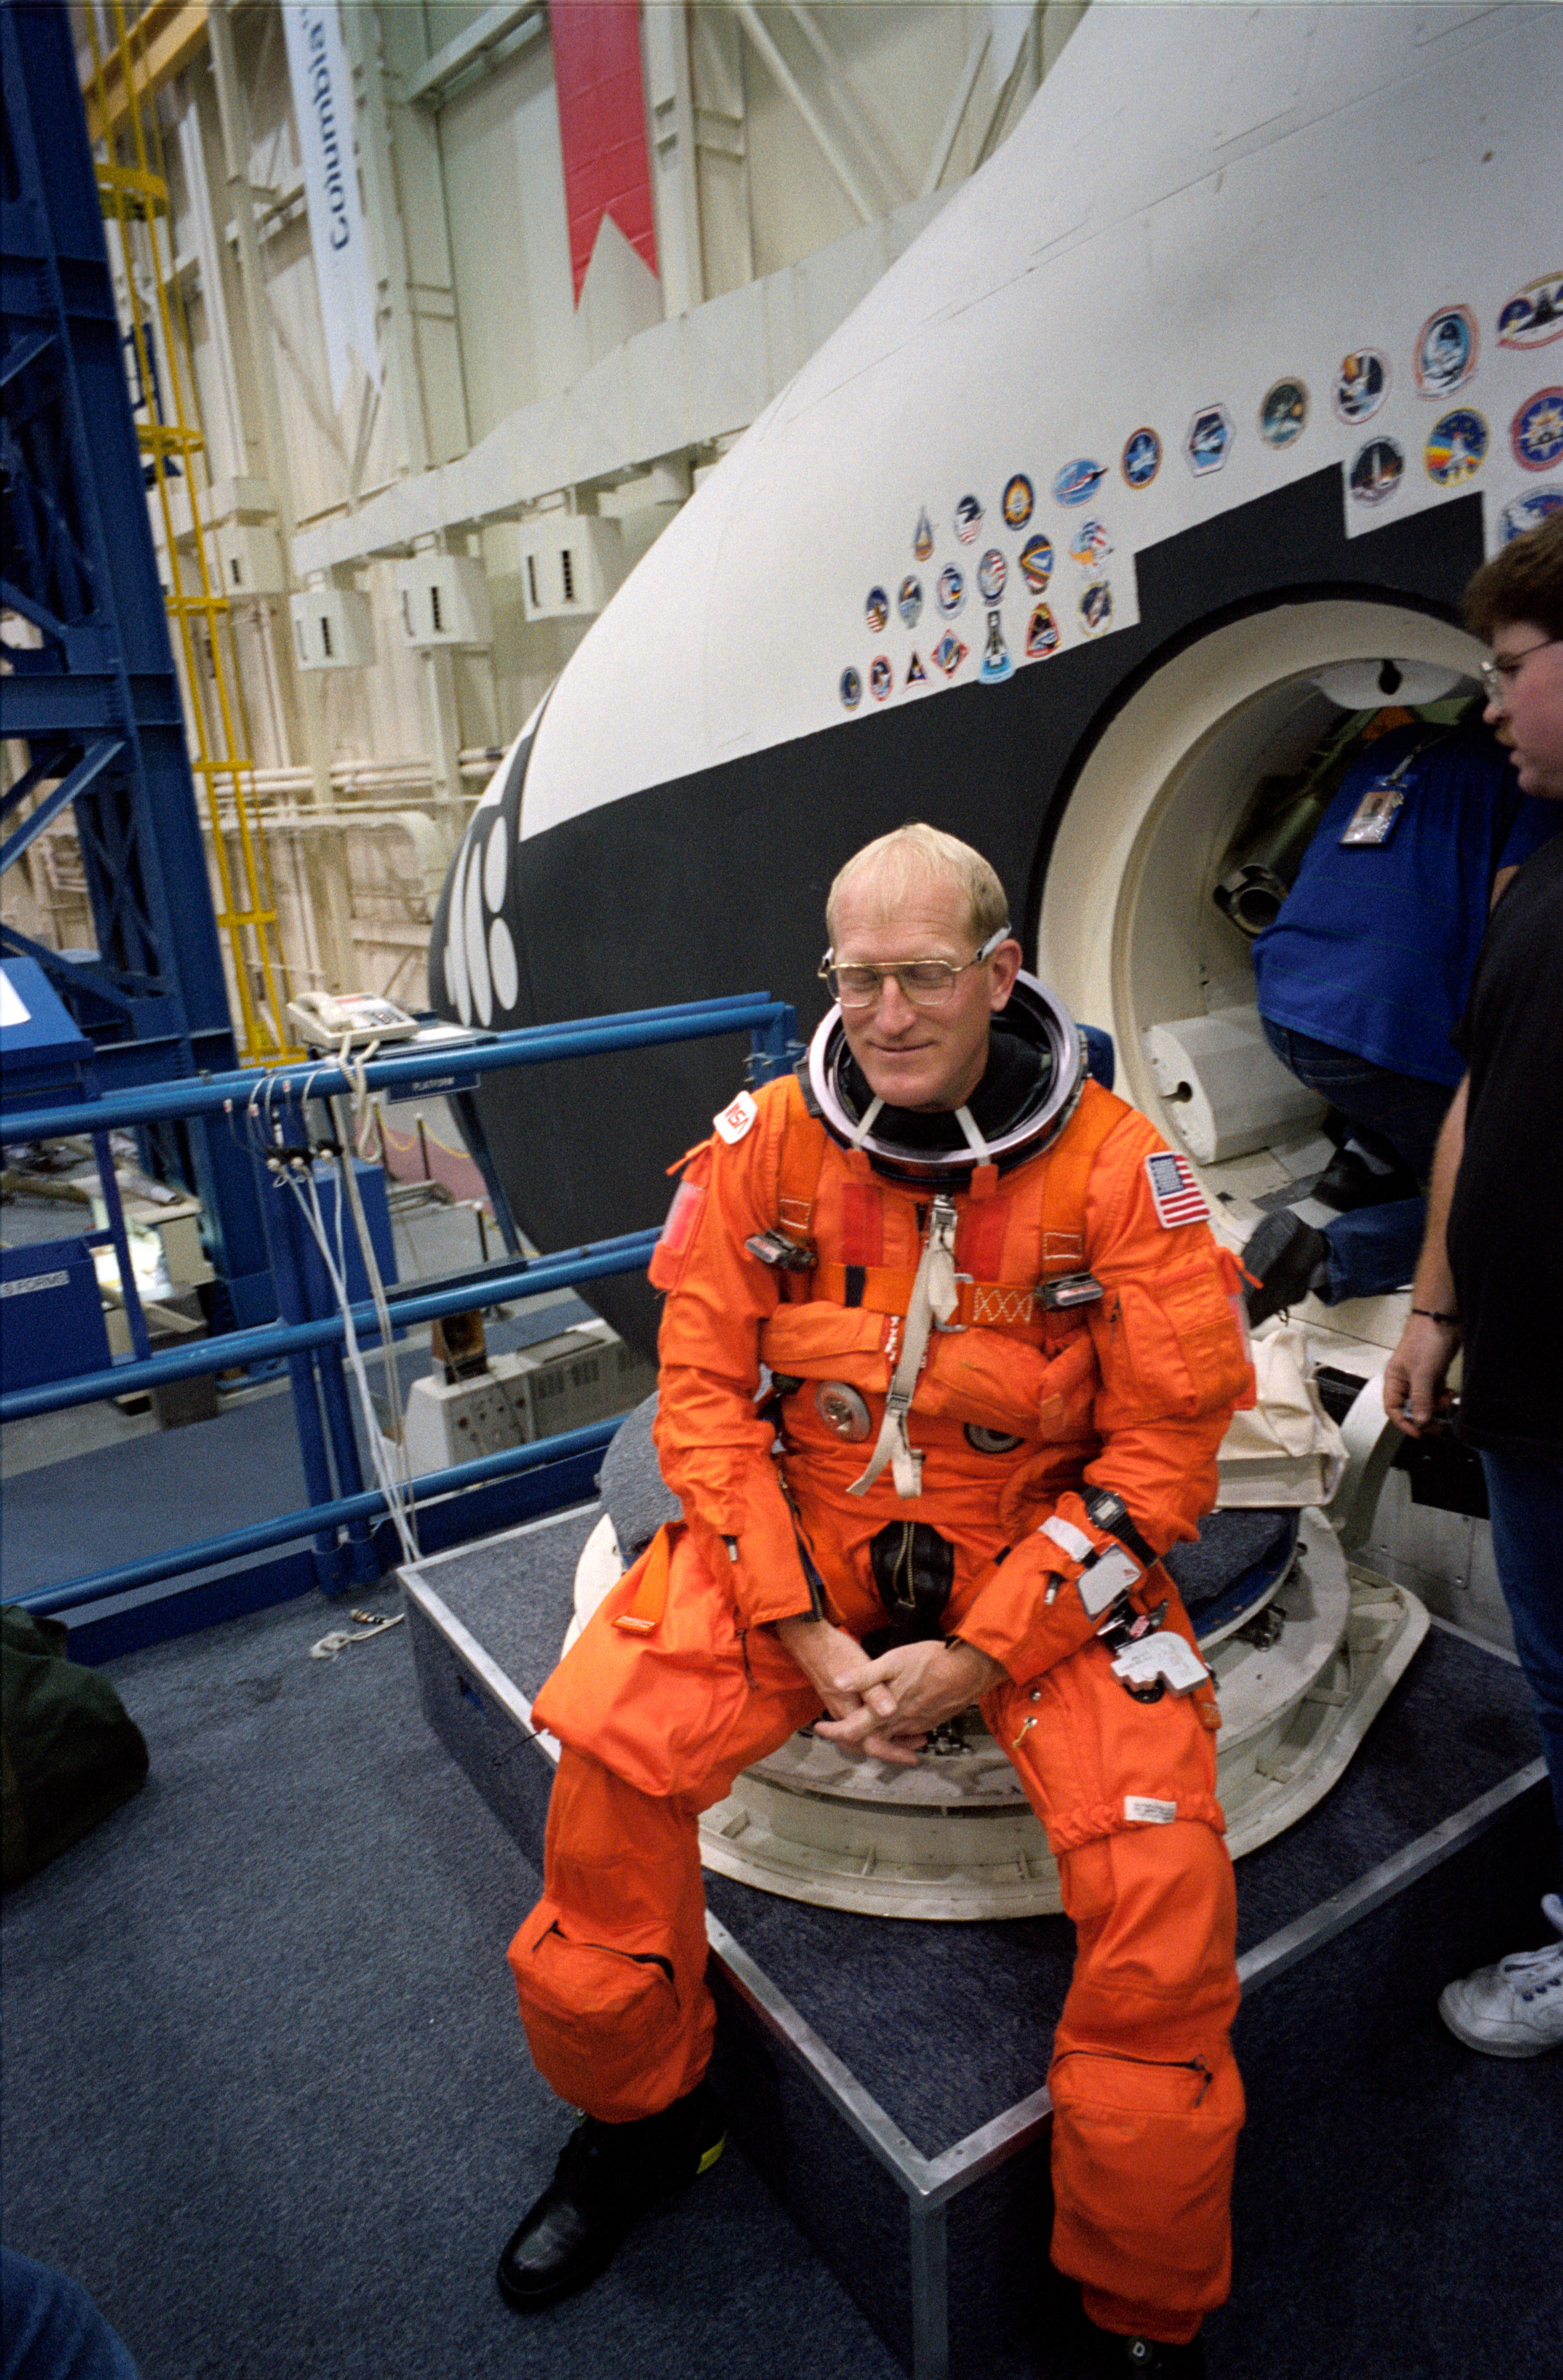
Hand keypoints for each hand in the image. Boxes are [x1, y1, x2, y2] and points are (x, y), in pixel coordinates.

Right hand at [772, 1614, 912, 1753]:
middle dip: (890, 1750)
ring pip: (861, 1735)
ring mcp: (839, 1708)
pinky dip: (874, 1727)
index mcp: (848, 1711)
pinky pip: (858, 1724)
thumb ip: (874, 1691)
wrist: (809, 1639)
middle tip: (912, 1751)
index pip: (871, 1744)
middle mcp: (842, 1715)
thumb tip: (890, 1712)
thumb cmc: (835, 1652)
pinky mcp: (840, 1699)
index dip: (892, 1753)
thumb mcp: (860, 1668)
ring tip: (904, 1738)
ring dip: (883, 1739)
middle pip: (866, 1744)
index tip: (912, 1758)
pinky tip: (886, 1719)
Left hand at [812, 1637, 1006, 1763]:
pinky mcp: (929, 1722)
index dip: (833, 1732)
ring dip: (872, 1736)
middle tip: (837, 1730)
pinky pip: (906, 1735)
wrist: (969, 1669)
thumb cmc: (931, 1662)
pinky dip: (894, 1734)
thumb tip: (837, 1683)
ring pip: (888, 1740)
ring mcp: (916, 1725)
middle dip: (851, 1738)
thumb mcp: (892, 1661)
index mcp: (885, 1712)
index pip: (852, 1730)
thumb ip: (864, 1676)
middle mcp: (899, 1723)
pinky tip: (893, 1722)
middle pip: (869, 1741)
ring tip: (861, 1727)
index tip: (821, 1728)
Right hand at [1383, 1313, 1457, 1436]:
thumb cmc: (1425, 1344)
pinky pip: (1437, 1393)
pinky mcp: (1434, 1374)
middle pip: (1410, 1408)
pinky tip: (1451, 1393)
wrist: (1442, 1320)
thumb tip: (1421, 1423)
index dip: (1404, 1423)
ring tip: (1448, 1399)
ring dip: (1438, 1405)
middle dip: (1425, 1417)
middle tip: (1439, 1427)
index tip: (1420, 1433)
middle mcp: (1405, 1382)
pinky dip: (1444, 1396)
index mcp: (1393, 1381)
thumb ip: (1420, 1400)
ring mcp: (1420, 1378)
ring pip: (1426, 1402)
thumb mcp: (1422, 1374)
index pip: (1393, 1409)